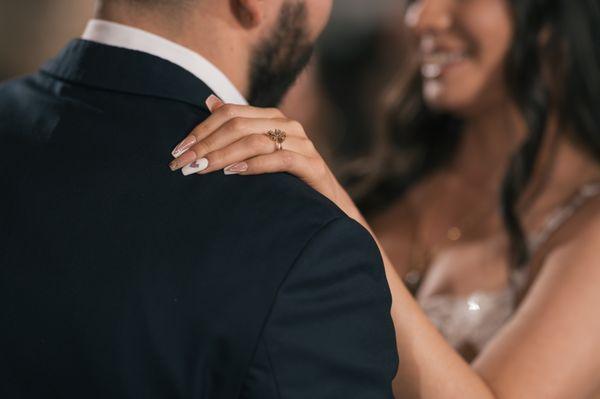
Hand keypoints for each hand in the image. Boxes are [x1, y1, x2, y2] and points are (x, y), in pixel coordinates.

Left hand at [168, 95, 350, 209]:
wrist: (327, 204)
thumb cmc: (289, 179)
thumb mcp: (261, 151)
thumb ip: (238, 126)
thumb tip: (209, 100)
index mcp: (272, 118)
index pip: (231, 114)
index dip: (201, 129)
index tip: (178, 150)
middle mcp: (287, 126)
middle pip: (239, 125)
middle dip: (206, 144)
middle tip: (182, 164)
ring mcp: (302, 144)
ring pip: (256, 141)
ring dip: (223, 155)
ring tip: (200, 168)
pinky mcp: (312, 165)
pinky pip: (280, 159)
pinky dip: (254, 165)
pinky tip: (233, 173)